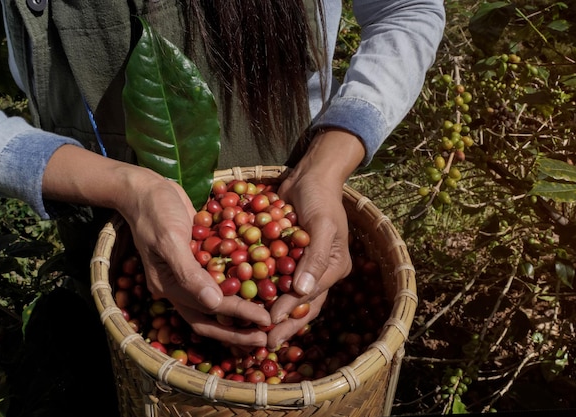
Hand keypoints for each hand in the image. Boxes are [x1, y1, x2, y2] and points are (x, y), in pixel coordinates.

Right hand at [42, 145, 270, 346]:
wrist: (145, 188)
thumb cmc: (154, 211)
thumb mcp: (169, 240)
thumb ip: (189, 273)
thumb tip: (214, 304)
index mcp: (169, 286)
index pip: (207, 311)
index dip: (237, 317)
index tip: (264, 320)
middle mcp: (180, 285)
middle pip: (212, 316)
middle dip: (239, 329)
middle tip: (267, 335)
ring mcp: (189, 272)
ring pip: (218, 300)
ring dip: (241, 311)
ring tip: (267, 318)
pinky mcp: (199, 257)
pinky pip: (221, 277)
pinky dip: (239, 283)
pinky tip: (262, 284)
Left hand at [266, 129, 364, 348]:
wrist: (310, 175)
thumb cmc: (321, 197)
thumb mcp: (323, 225)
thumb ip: (314, 259)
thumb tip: (302, 292)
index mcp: (333, 268)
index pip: (310, 297)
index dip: (289, 312)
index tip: (268, 323)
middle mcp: (318, 272)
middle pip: (299, 304)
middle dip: (281, 323)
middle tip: (262, 342)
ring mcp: (301, 265)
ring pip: (284, 295)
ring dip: (269, 311)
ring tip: (251, 329)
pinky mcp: (285, 256)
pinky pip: (272, 276)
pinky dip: (259, 288)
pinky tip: (242, 300)